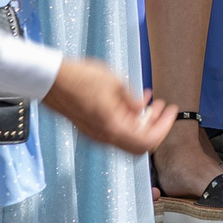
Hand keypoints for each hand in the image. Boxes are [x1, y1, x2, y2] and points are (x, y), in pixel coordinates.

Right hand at [39, 56, 175, 153]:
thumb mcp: (115, 82)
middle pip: (138, 144)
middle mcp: (103, 136)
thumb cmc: (80, 78)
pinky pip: (115, 132)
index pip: (147, 141)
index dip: (163, 128)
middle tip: (164, 109)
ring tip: (152, 104)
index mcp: (112, 127)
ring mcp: (95, 134)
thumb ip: (132, 100)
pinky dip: (129, 121)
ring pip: (127, 139)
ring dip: (143, 124)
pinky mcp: (90, 128)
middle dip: (156, 127)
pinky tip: (134, 103)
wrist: (51, 80)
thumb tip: (143, 108)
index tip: (171, 113)